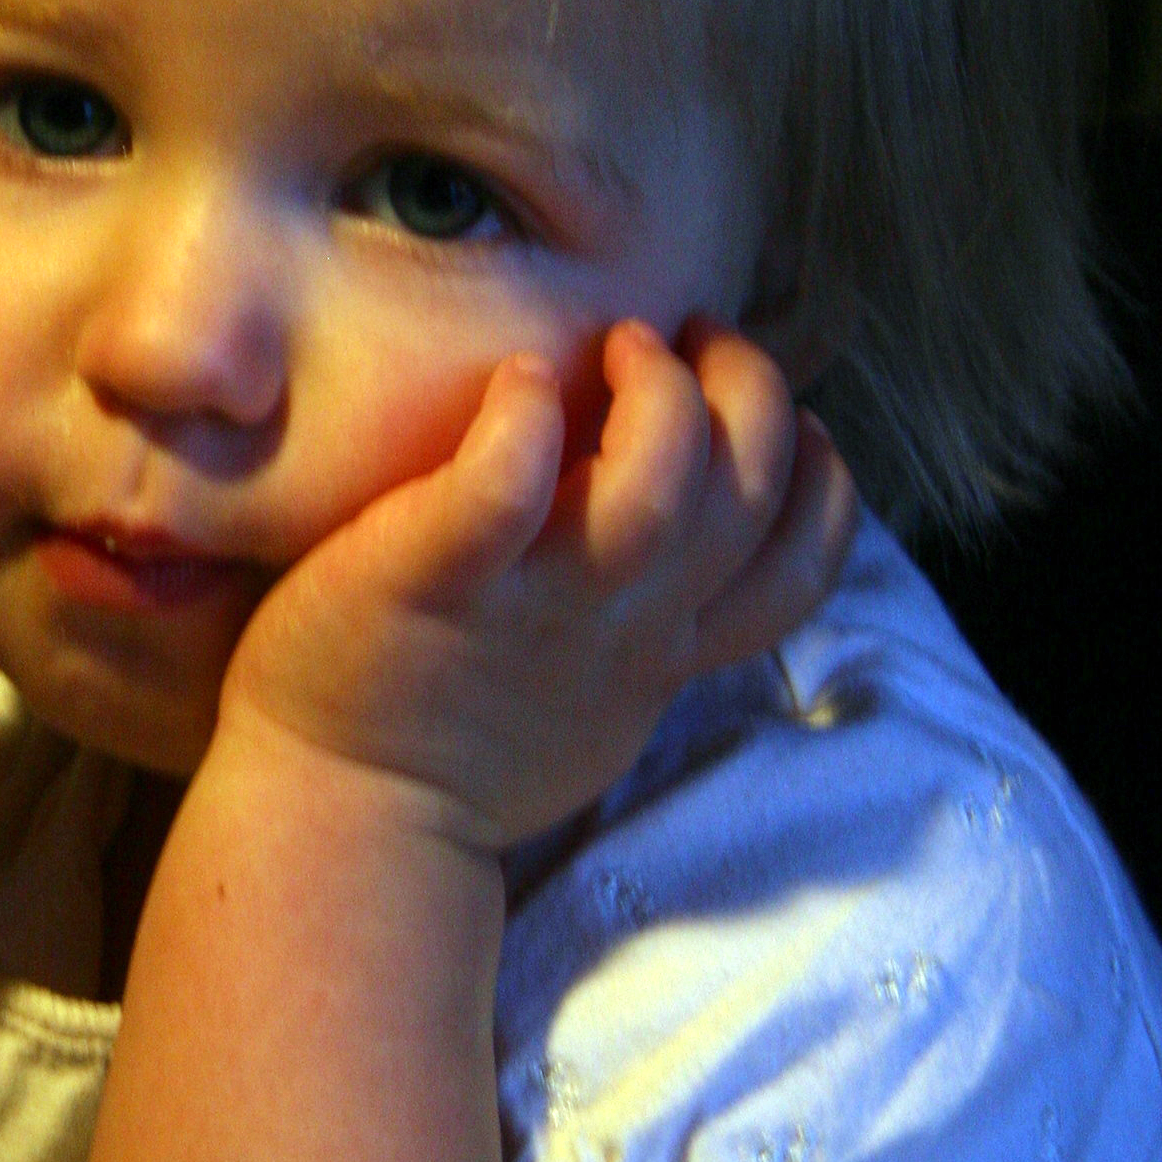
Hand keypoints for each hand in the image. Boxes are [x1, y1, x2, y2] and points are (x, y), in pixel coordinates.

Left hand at [216, 320, 858, 851]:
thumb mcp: (599, 698)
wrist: (341, 820)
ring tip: (620, 346)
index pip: (800, 566)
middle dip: (754, 389)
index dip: (819, 477)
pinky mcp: (433, 577)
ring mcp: (534, 602)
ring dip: (662, 395)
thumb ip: (651, 616)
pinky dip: (523, 416)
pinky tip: (519, 381)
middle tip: (690, 341)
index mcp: (662, 645)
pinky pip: (501, 486)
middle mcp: (622, 620)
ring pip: (658, 485)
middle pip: (752, 491)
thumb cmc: (459, 740)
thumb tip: (688, 523)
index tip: (778, 423)